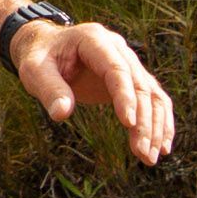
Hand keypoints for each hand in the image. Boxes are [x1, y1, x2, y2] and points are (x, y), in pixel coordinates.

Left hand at [10, 17, 174, 164]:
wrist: (46, 47)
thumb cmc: (39, 58)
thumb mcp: (34, 70)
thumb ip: (49, 89)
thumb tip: (62, 114)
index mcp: (94, 39)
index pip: (116, 68)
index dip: (125, 95)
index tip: (129, 124)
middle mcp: (117, 48)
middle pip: (140, 84)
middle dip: (144, 121)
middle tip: (143, 154)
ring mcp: (127, 63)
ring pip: (152, 93)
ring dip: (156, 126)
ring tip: (150, 158)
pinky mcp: (131, 79)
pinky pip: (153, 99)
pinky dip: (161, 121)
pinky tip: (162, 146)